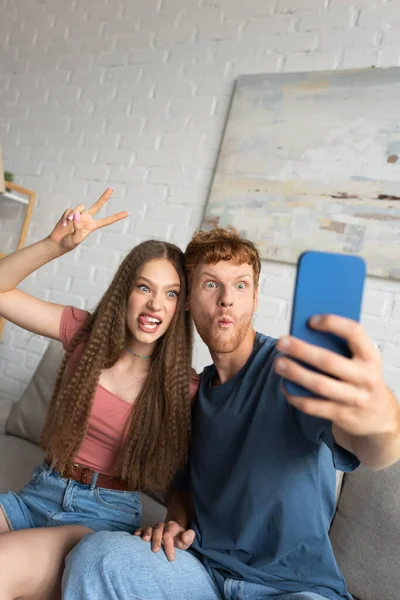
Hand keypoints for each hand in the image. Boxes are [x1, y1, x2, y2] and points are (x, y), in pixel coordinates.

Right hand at [49, 188, 127, 251]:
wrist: (58, 242)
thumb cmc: (69, 243)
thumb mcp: (76, 238)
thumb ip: (78, 227)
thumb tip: (77, 216)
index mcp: (92, 226)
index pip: (106, 221)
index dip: (116, 217)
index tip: (126, 213)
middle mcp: (87, 218)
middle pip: (97, 206)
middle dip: (104, 197)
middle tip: (111, 189)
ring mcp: (78, 215)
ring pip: (80, 208)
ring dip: (74, 215)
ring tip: (69, 223)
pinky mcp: (69, 213)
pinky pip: (69, 211)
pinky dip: (66, 217)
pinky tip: (64, 224)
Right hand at [134, 521, 194, 561]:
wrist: (173, 534)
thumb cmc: (179, 541)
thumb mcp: (185, 541)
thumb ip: (188, 538)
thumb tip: (185, 536)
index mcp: (172, 527)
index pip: (169, 535)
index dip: (169, 546)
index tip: (171, 558)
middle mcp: (162, 526)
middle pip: (158, 530)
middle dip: (156, 540)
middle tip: (155, 551)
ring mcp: (154, 528)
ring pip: (149, 529)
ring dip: (147, 534)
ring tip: (145, 540)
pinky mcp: (146, 531)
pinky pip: (141, 529)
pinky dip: (138, 532)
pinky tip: (135, 536)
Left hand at [275, 315, 398, 437]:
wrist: (377, 415)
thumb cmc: (361, 378)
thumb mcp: (360, 360)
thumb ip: (340, 347)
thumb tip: (304, 332)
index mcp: (371, 357)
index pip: (354, 332)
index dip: (332, 323)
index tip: (310, 320)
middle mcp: (366, 377)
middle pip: (329, 361)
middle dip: (301, 350)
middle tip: (282, 342)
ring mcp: (355, 399)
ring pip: (319, 385)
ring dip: (295, 373)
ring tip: (279, 363)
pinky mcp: (342, 415)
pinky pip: (314, 406)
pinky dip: (296, 396)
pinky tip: (285, 386)